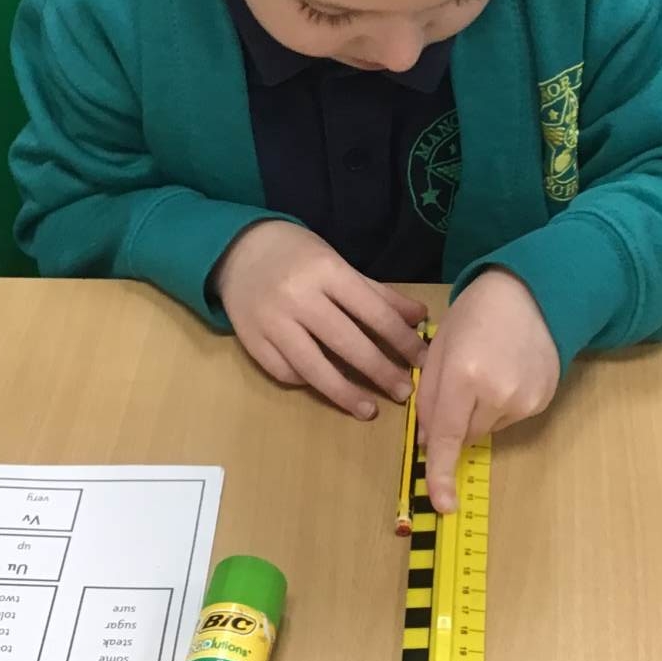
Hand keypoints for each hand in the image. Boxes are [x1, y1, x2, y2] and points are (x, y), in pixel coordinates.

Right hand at [213, 221, 427, 418]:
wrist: (238, 250)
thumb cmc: (298, 256)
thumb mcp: (340, 264)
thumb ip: (379, 294)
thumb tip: (420, 318)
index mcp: (327, 272)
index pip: (374, 313)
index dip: (402, 340)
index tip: (422, 362)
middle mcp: (299, 297)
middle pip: (347, 343)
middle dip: (380, 371)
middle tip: (404, 392)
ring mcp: (272, 322)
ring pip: (313, 367)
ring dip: (345, 393)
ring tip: (369, 410)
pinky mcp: (251, 341)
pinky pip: (284, 372)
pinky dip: (307, 384)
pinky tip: (327, 388)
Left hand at [417, 271, 558, 512]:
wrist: (532, 293)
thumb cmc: (476, 314)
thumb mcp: (439, 348)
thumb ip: (430, 398)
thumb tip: (431, 442)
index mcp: (464, 376)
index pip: (448, 437)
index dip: (441, 473)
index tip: (441, 504)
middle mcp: (499, 394)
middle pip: (465, 434)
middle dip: (455, 420)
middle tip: (458, 381)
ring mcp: (526, 400)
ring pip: (487, 429)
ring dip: (478, 413)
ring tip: (487, 370)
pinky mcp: (543, 401)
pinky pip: (509, 419)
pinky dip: (500, 406)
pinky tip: (506, 373)